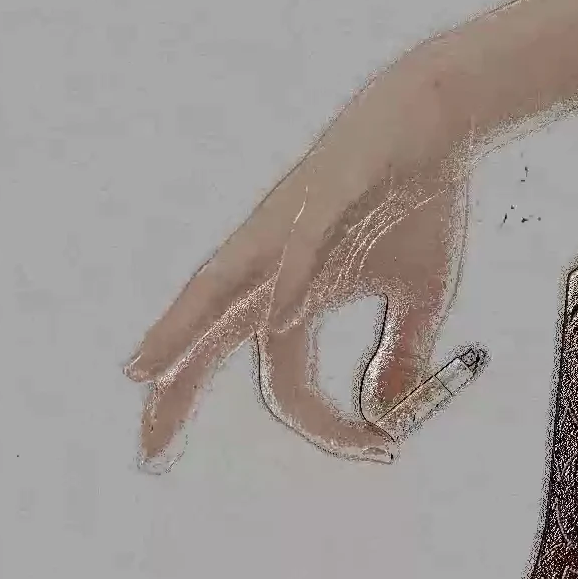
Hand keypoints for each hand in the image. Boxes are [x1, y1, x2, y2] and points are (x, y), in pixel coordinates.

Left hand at [126, 50, 472, 468]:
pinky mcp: (326, 197)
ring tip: (142, 372)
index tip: (378, 449)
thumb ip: (401, 359)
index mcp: (289, 295)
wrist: (435, 120)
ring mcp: (290, 231)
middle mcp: (270, 266)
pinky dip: (290, 286)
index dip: (327, 428)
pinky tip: (280, 317)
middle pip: (207, 338)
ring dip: (182, 331)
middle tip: (146, 457)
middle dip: (174, 396)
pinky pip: (301, 248)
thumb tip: (389, 419)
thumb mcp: (420, 298)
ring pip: (221, 287)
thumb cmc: (419, 205)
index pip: (287, 383)